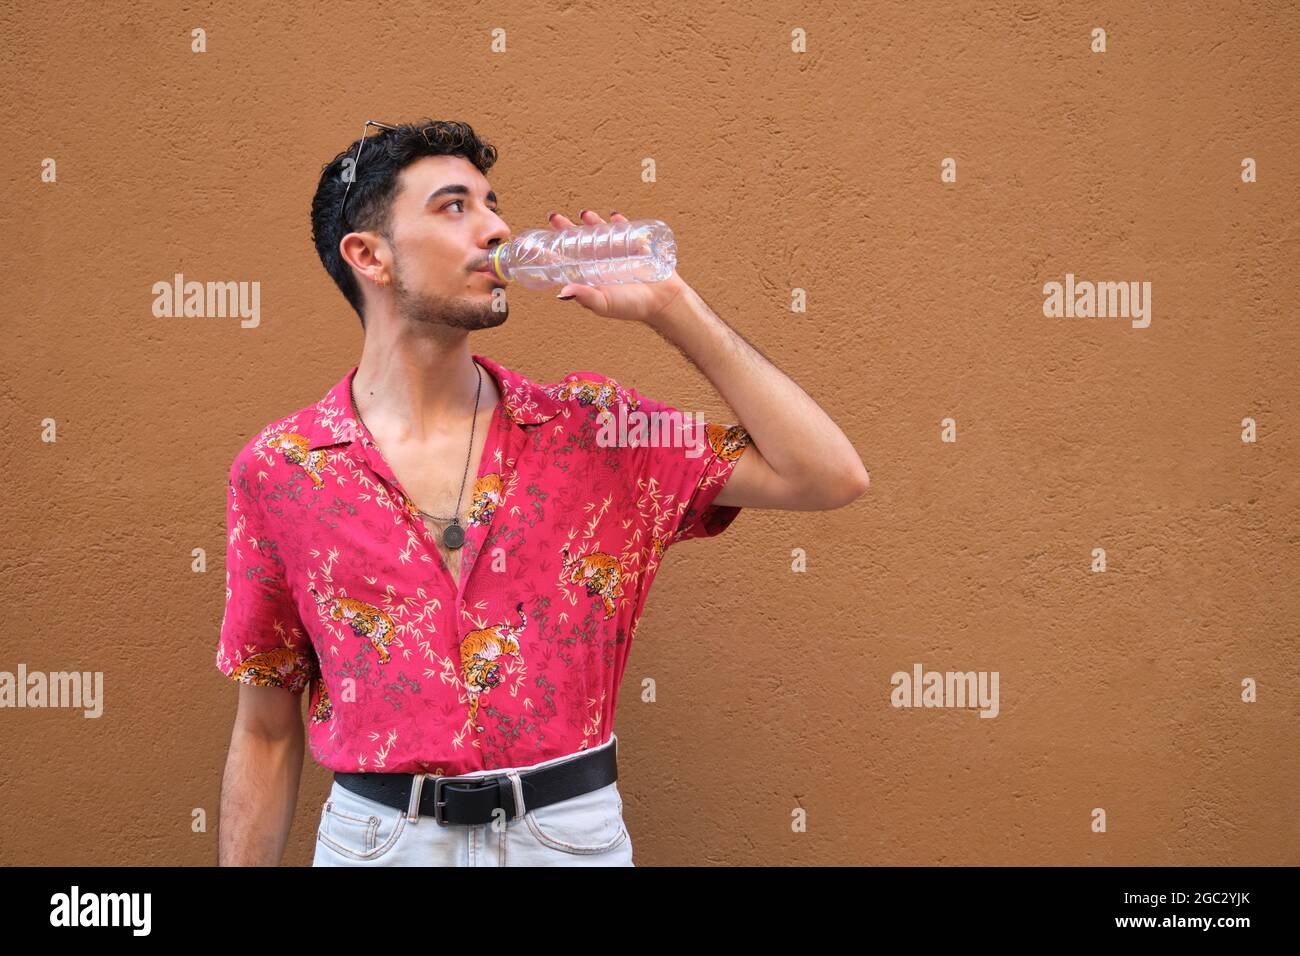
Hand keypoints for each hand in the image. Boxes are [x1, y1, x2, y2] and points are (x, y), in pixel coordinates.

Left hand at [548, 209, 687, 324]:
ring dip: (590, 221)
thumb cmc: (631, 306)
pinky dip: (618, 221)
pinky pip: (624, 229)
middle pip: (577, 242)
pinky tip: (613, 215)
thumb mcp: (604, 303)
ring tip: (584, 214)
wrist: (662, 301)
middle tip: (555, 217)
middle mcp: (599, 263)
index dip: (550, 250)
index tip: (537, 241)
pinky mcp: (633, 246)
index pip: (564, 260)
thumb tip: (561, 292)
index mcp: (589, 276)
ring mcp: (616, 253)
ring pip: (598, 233)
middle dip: (566, 229)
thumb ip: (585, 297)